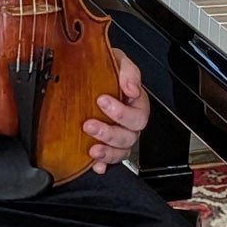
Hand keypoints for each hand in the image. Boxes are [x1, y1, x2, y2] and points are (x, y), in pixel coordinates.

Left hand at [83, 48, 149, 174]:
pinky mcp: (106, 147)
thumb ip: (128, 71)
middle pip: (129, 137)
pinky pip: (108, 162)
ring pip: (121, 152)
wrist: (89, 73)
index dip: (121, 112)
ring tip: (92, 149)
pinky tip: (94, 165)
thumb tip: (132, 88)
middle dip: (109, 133)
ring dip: (107, 152)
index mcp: (137, 104)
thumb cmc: (107, 68)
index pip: (137, 115)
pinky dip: (102, 165)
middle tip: (89, 124)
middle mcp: (130, 124)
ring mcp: (119, 137)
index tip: (101, 100)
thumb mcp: (118, 60)